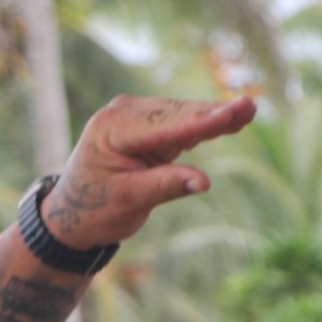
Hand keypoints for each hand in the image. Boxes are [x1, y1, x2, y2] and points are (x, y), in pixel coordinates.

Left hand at [41, 95, 259, 249]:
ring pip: (183, 115)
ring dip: (214, 116)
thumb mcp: (128, 201)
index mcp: (113, 129)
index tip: (231, 113)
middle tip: (250, 107)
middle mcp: (123, 114)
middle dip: (214, 113)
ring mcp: (135, 116)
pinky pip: (180, 123)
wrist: (71, 214)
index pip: (166, 126)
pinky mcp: (147, 125)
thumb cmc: (94, 210)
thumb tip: (204, 182)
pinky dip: (204, 124)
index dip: (202, 122)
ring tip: (248, 110)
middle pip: (178, 114)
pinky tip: (232, 117)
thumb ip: (165, 186)